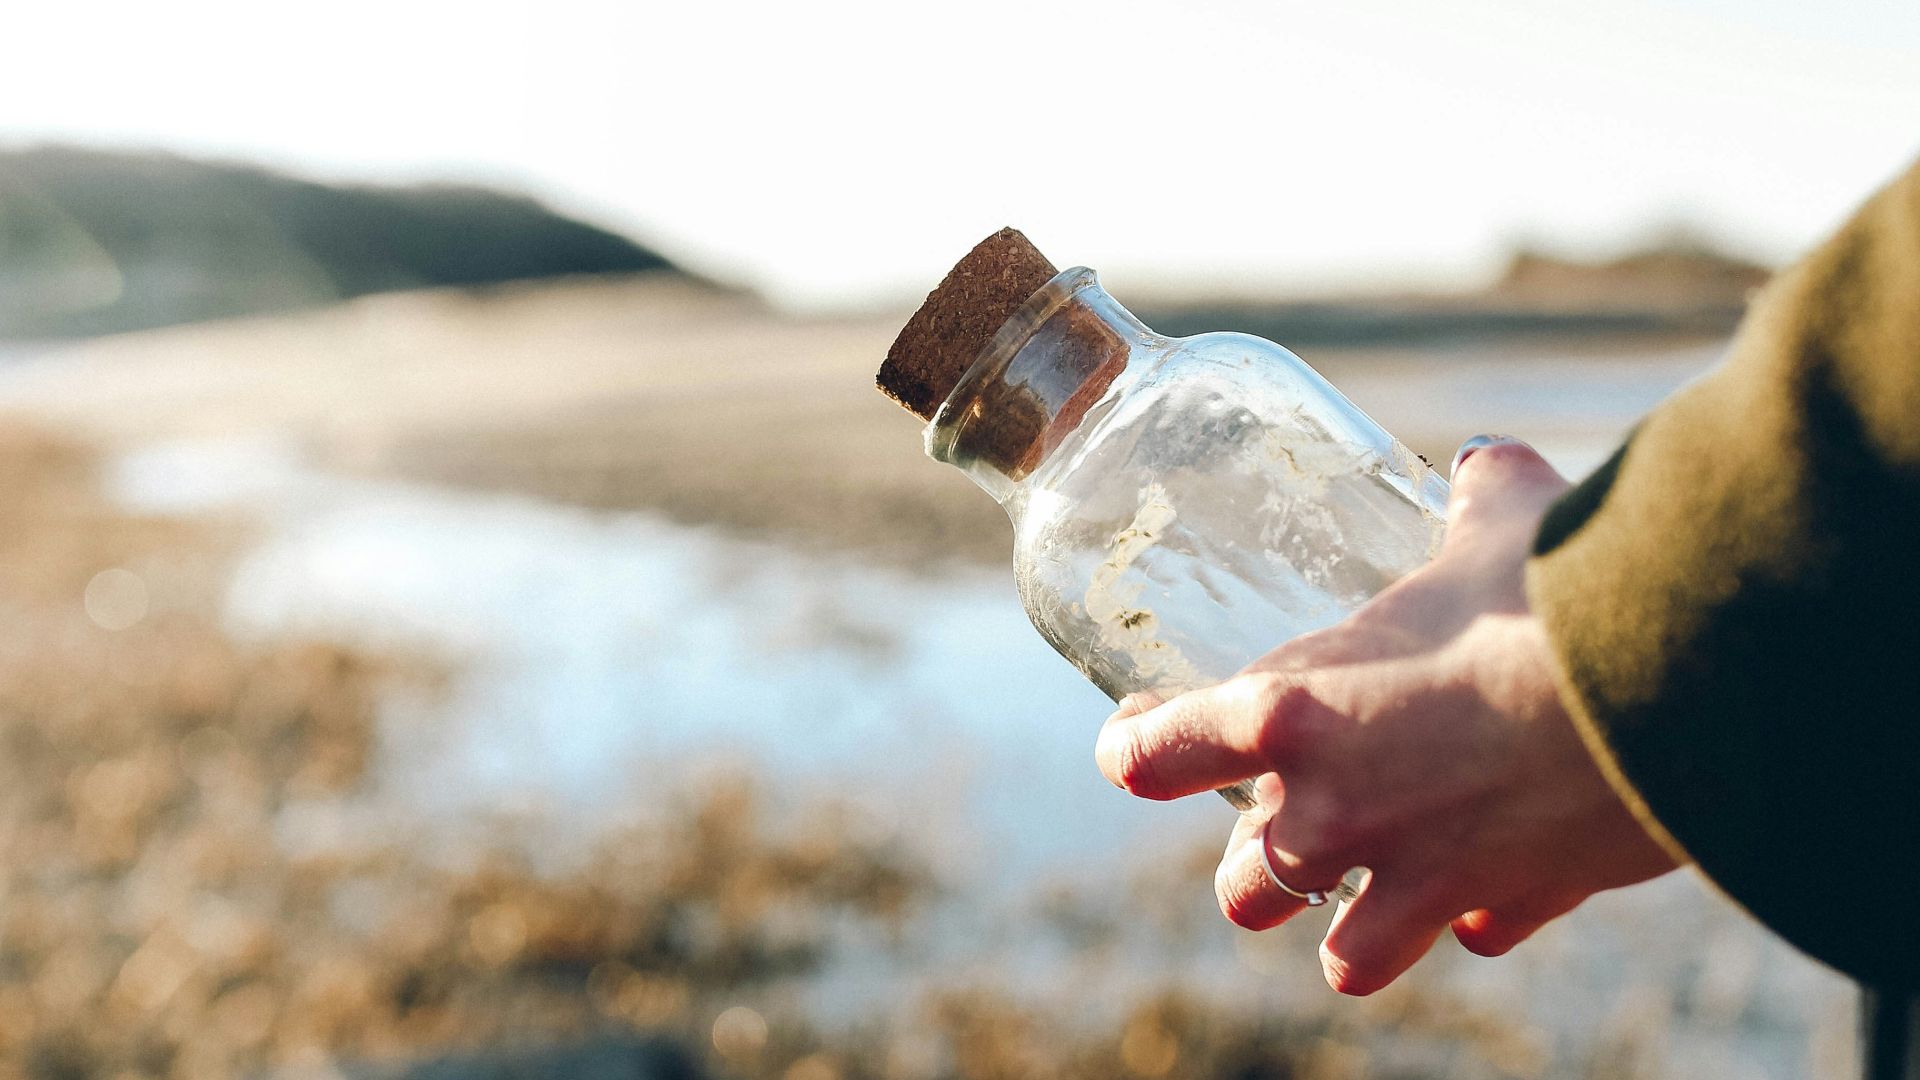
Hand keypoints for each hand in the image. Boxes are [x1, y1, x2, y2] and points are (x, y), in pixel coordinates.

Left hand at [1094, 437, 1681, 994]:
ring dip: (1348, 926)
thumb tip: (1483, 461)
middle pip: (1242, 886)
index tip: (1136, 742)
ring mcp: (1412, 877)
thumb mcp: (1496, 521)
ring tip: (1374, 889)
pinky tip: (1492, 887)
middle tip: (1290, 820)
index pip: (1154, 757)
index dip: (1137, 751)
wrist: (1667, 685)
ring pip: (1340, 955)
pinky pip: (1465, 937)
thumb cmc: (1551, 589)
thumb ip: (1472, 494)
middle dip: (1257, 862)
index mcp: (1288, 713)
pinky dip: (1473, 917)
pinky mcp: (1503, 908)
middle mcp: (1329, 814)